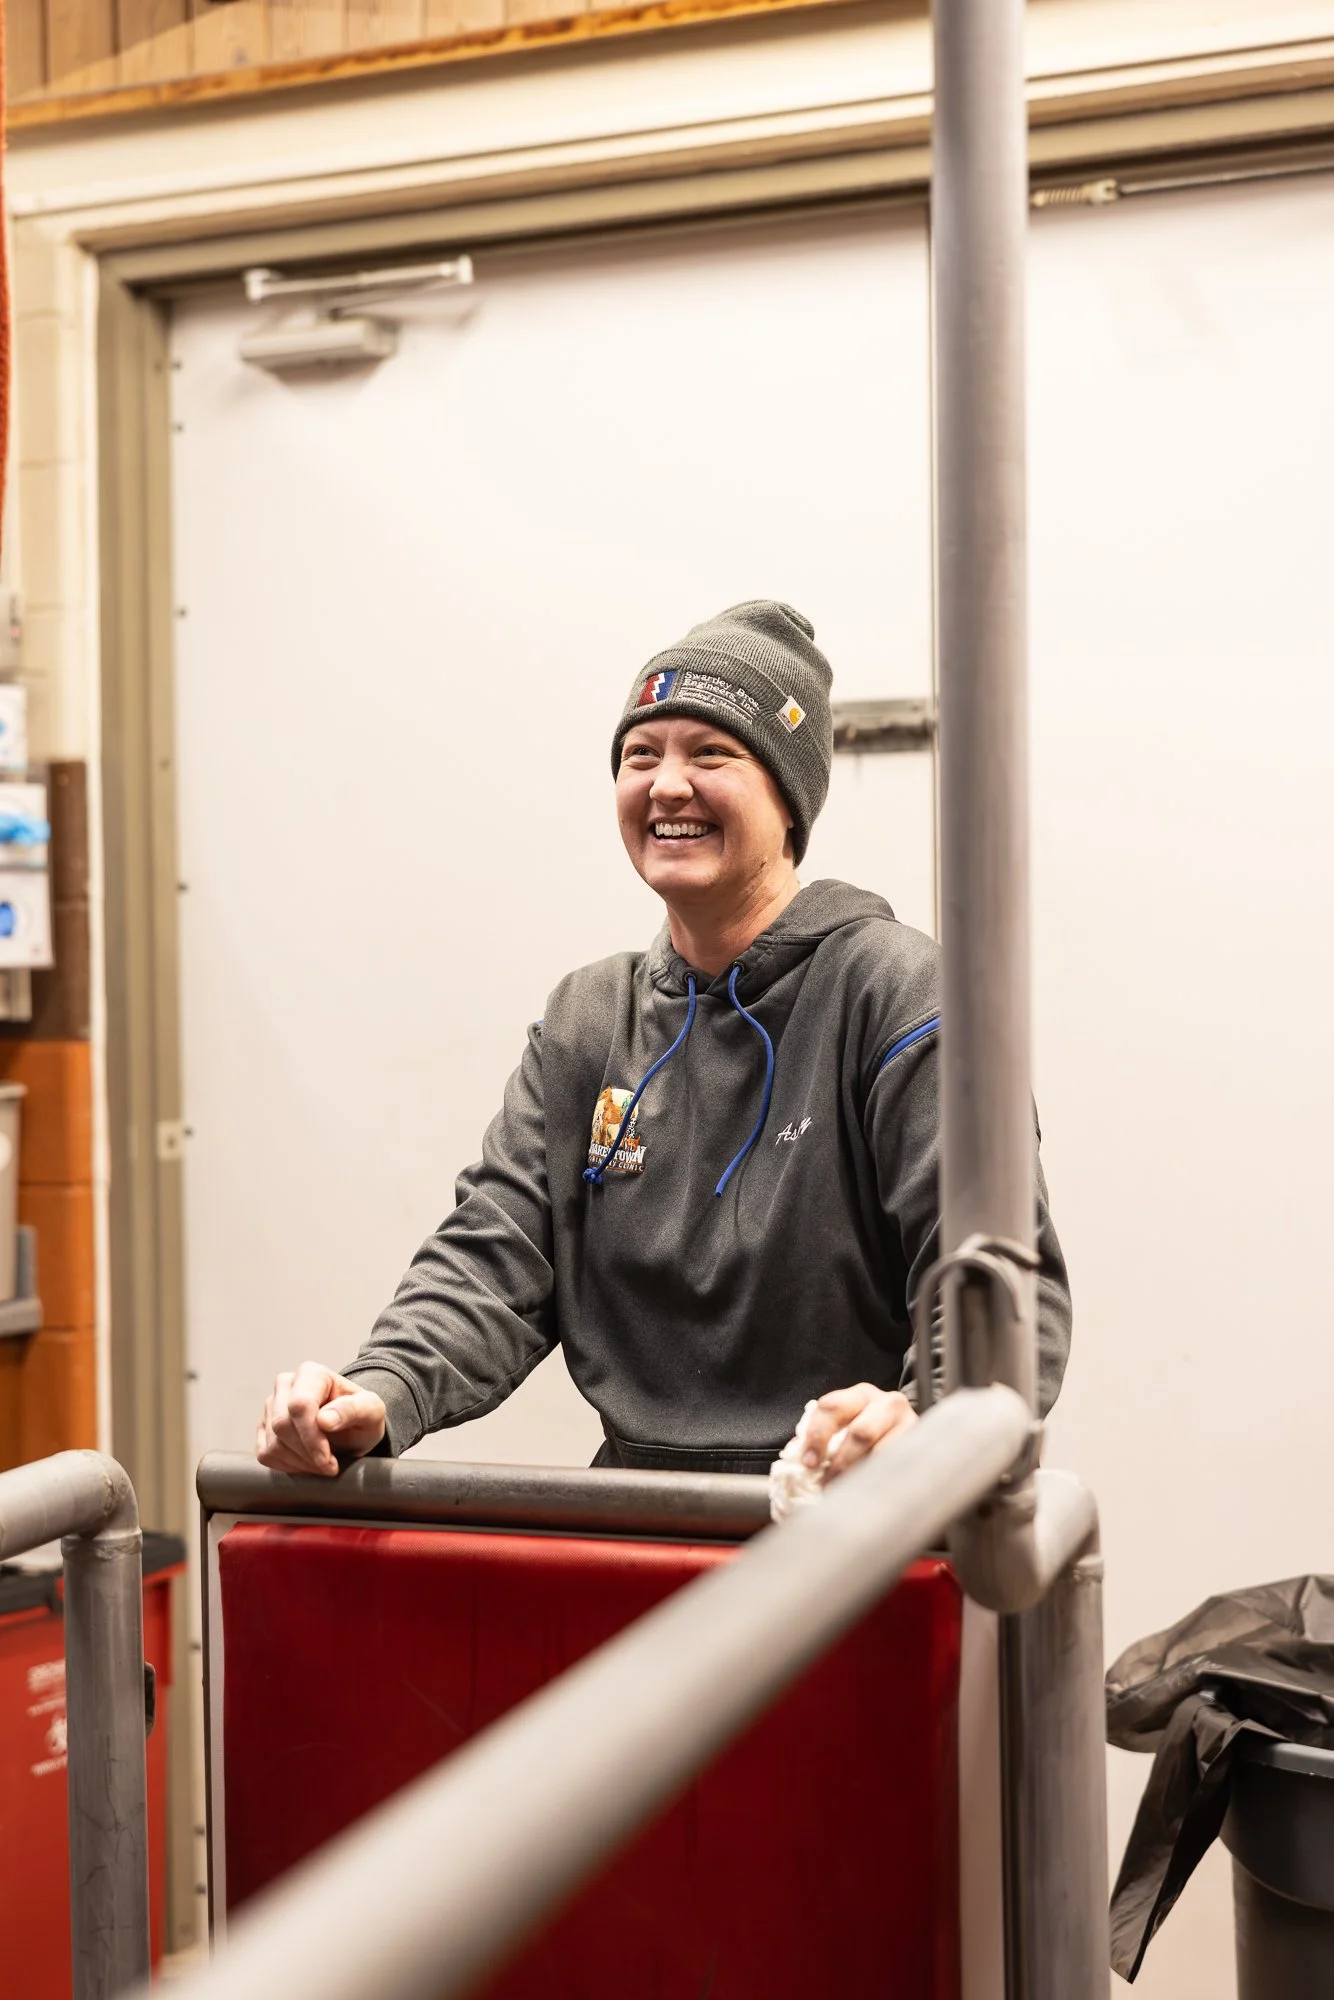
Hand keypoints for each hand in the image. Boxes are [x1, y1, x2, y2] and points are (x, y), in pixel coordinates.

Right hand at [256, 1362, 386, 1475]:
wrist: (352, 1429)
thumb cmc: (362, 1417)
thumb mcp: (371, 1411)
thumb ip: (353, 1410)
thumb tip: (324, 1419)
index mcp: (312, 1373)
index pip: (300, 1405)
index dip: (312, 1438)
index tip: (328, 1461)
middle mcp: (286, 1384)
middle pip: (282, 1425)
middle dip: (307, 1454)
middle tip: (329, 1466)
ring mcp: (270, 1406)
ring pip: (272, 1443)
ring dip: (299, 1463)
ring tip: (322, 1464)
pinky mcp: (264, 1427)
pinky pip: (265, 1454)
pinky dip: (287, 1466)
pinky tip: (307, 1463)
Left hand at [799, 1381, 917, 1482]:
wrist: (911, 1430)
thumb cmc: (869, 1428)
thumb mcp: (846, 1424)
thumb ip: (824, 1436)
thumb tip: (798, 1460)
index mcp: (860, 1394)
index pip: (833, 1407)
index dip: (817, 1436)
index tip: (808, 1462)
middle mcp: (887, 1403)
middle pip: (860, 1432)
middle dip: (839, 1462)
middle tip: (825, 1483)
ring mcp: (908, 1423)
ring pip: (882, 1452)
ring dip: (860, 1476)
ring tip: (845, 1491)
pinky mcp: (921, 1445)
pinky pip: (898, 1466)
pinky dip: (879, 1480)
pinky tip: (868, 1490)